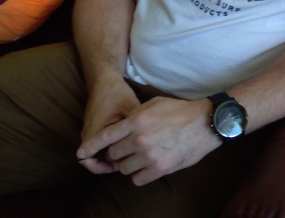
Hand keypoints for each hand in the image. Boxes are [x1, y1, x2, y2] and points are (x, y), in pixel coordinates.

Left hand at [76, 96, 220, 185]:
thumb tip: (121, 127)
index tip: (80, 154)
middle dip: (117, 152)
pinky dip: (139, 174)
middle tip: (128, 149)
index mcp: (137, 121)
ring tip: (140, 156)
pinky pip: (137, 179)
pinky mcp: (160, 168)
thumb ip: (134, 116)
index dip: (90, 147)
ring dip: (128, 163)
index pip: (105, 137)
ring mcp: (149, 156)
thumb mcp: (154, 104)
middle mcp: (140, 139)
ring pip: (124, 168)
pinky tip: (147, 165)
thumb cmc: (180, 111)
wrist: (205, 123)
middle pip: (114, 154)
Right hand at [77, 75, 139, 174]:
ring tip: (132, 157)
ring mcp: (91, 134)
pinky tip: (128, 149)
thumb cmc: (117, 93)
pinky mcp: (96, 131)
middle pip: (95, 160)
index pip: (90, 158)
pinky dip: (111, 150)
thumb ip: (135, 126)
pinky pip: (101, 147)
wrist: (105, 81)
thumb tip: (149, 141)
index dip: (104, 166)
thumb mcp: (129, 108)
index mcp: (94, 131)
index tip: (121, 165)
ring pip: (98, 154)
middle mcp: (88, 135)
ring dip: (111, 159)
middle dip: (110, 165)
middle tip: (131, 164)